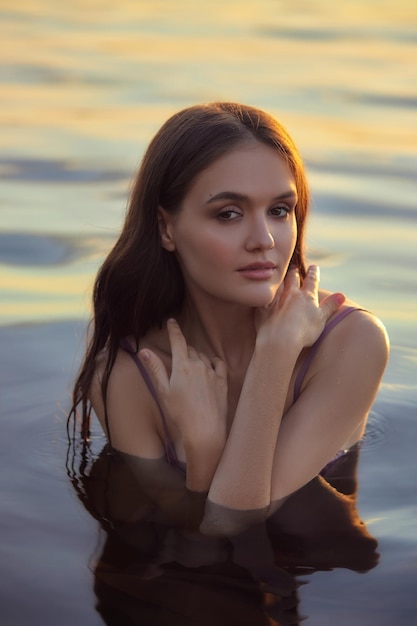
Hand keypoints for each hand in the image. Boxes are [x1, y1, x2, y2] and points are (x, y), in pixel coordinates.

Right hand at [139, 319, 227, 448]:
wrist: (204, 431)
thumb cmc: (180, 414)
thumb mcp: (163, 391)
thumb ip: (155, 369)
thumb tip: (144, 351)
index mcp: (182, 366)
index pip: (178, 340)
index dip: (174, 329)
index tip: (171, 321)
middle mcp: (199, 365)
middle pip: (189, 349)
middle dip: (183, 348)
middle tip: (177, 355)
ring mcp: (212, 372)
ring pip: (203, 356)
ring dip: (196, 356)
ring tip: (190, 365)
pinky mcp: (223, 381)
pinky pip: (218, 363)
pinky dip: (212, 361)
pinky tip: (208, 366)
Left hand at [255, 265, 344, 348]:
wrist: (281, 340)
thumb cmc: (304, 332)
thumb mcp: (321, 318)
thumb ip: (330, 306)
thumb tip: (342, 295)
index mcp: (307, 297)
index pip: (312, 281)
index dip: (313, 273)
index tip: (314, 267)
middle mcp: (291, 295)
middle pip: (293, 278)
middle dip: (294, 272)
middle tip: (294, 267)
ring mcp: (276, 301)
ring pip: (277, 285)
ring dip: (278, 279)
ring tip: (278, 274)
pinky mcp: (263, 310)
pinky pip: (263, 298)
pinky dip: (263, 294)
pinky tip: (260, 292)